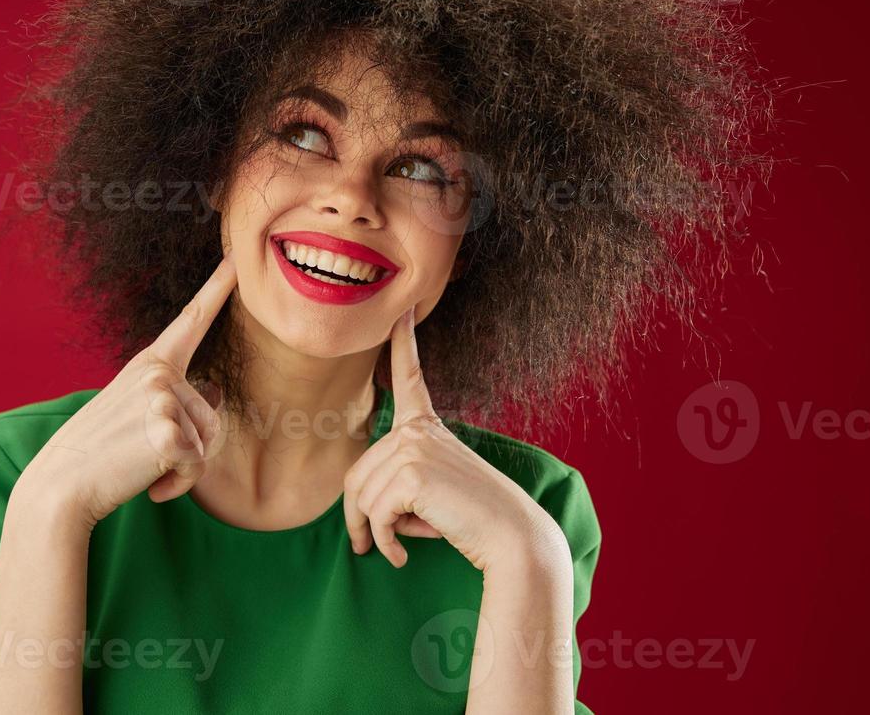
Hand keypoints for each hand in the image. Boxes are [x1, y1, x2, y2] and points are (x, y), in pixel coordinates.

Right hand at [18, 252, 235, 528]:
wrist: (60, 486)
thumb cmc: (99, 452)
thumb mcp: (133, 411)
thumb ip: (172, 397)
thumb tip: (217, 392)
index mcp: (149, 363)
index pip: (191, 320)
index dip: (217, 289)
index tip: (235, 259)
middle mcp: (157, 373)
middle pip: (212, 415)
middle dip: (190, 448)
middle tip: (146, 457)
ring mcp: (161, 400)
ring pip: (207, 443)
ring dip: (183, 468)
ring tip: (144, 468)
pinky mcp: (167, 434)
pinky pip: (197, 466)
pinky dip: (178, 486)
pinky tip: (150, 488)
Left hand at [341, 304, 571, 575]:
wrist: (512, 538)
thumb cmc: (471, 520)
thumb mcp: (430, 491)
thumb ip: (396, 484)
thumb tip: (356, 519)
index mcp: (426, 426)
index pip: (408, 376)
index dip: (403, 342)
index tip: (400, 311)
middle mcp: (417, 430)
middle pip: (357, 474)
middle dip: (358, 516)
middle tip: (370, 545)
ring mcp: (414, 448)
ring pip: (362, 498)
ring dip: (373, 533)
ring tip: (398, 546)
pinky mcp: (411, 475)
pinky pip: (374, 515)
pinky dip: (382, 543)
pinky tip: (400, 557)